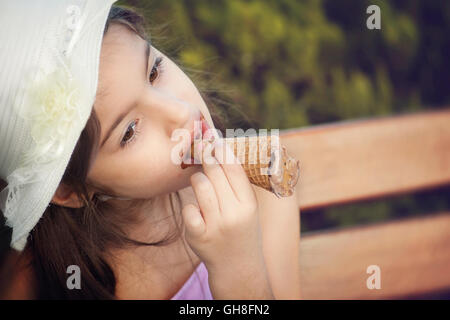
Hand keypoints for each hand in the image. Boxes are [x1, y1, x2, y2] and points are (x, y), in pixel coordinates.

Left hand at [182, 139, 272, 298]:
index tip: (214, 140)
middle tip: (202, 151)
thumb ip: (237, 184)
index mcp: (249, 205)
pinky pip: (188, 208)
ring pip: (199, 185)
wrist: (238, 266)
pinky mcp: (198, 235)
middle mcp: (234, 214)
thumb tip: (221, 150)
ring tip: (202, 185)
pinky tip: (198, 212)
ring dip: (198, 181)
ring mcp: (215, 226)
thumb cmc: (242, 229)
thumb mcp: (248, 208)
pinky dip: (191, 207)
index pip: (234, 169)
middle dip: (207, 159)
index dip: (222, 151)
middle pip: (215, 173)